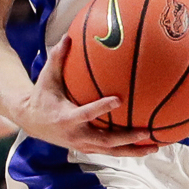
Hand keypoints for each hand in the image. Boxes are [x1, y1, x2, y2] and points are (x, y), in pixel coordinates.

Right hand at [14, 35, 158, 157]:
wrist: (31, 122)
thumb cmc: (42, 96)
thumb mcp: (46, 78)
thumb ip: (57, 58)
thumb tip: (69, 36)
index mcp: (67, 117)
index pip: (86, 114)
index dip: (101, 108)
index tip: (118, 99)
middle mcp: (77, 135)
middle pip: (105, 141)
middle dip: (127, 138)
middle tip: (147, 131)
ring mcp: (83, 145)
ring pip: (111, 151)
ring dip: (134, 150)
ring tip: (156, 146)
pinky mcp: (88, 149)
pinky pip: (111, 152)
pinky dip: (129, 150)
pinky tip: (147, 146)